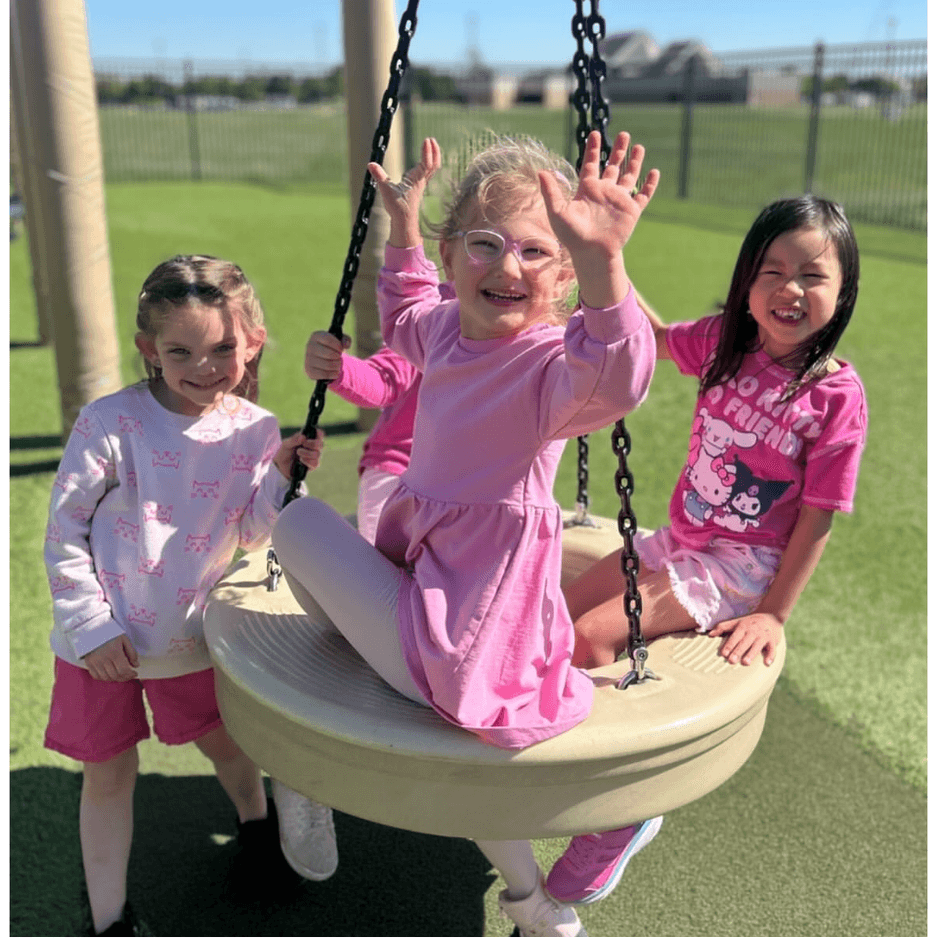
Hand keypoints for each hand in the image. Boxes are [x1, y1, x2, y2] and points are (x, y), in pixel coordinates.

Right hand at [83, 635, 138, 681]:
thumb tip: (136, 665)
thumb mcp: (124, 639)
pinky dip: (104, 678)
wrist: (93, 628)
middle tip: (129, 675)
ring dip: (115, 679)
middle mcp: (104, 659)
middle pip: (115, 676)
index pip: (123, 670)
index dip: (130, 675)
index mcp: (114, 653)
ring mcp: (95, 662)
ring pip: (106, 678)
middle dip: (124, 678)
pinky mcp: (88, 663)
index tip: (134, 673)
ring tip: (121, 675)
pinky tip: (110, 675)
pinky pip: (96, 676)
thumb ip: (132, 653)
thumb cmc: (111, 633)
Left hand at [274, 429, 324, 479]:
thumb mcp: (286, 444)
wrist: (281, 465)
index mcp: (309, 438)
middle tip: (303, 444)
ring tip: (298, 452)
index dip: (318, 433)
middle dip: (312, 444)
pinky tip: (301, 461)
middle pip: (320, 444)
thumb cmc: (285, 452)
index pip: (319, 434)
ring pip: (317, 454)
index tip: (312, 434)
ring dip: (306, 453)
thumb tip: (303, 437)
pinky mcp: (313, 466)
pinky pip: (315, 463)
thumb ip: (293, 440)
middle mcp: (314, 447)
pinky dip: (307, 461)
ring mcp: (315, 457)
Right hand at [305, 330, 349, 381]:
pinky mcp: (309, 371)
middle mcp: (310, 346)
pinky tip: (335, 373)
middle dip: (337, 357)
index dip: (338, 346)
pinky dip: (332, 374)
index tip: (341, 349)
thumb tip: (345, 344)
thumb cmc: (332, 348)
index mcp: (316, 336)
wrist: (323, 360)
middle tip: (339, 358)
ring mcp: (308, 359)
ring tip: (337, 365)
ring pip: (327, 365)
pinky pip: (323, 374)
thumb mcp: (340, 341)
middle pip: (329, 353)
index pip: (328, 339)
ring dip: (337, 366)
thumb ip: (345, 340)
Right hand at [367, 137, 440, 247]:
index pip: (427, 164)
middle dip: (434, 151)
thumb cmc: (397, 208)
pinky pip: (428, 171)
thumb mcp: (386, 191)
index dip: (427, 151)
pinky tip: (425, 158)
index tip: (426, 140)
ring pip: (433, 168)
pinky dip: (429, 162)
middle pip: (434, 164)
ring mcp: (422, 184)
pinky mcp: (419, 186)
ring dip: (433, 155)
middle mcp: (422, 181)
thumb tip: (370, 164)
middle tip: (431, 139)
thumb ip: (379, 176)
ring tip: (430, 144)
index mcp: (416, 181)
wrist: (404, 221)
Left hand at [539, 130, 658, 263]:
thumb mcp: (557, 211)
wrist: (591, 253)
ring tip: (638, 146)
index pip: (591, 164)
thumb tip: (541, 172)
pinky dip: (650, 184)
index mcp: (588, 190)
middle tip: (624, 134)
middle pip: (613, 167)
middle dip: (618, 151)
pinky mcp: (631, 210)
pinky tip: (654, 172)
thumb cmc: (572, 235)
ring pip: (629, 177)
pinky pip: (643, 195)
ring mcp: (619, 200)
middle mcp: (604, 192)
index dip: (593, 149)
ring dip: (634, 162)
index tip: (594, 133)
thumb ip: (550, 191)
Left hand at [709, 612, 782, 665]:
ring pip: (757, 645)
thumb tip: (709, 634)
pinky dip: (771, 655)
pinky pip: (772, 649)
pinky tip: (767, 663)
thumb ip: (723, 627)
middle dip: (738, 651)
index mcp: (743, 627)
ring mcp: (763, 636)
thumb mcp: (736, 622)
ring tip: (745, 663)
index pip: (734, 637)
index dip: (729, 645)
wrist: (771, 615)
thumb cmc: (750, 622)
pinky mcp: (773, 641)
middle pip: (744, 642)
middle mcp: (752, 631)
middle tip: (731, 661)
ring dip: (751, 654)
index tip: (723, 654)